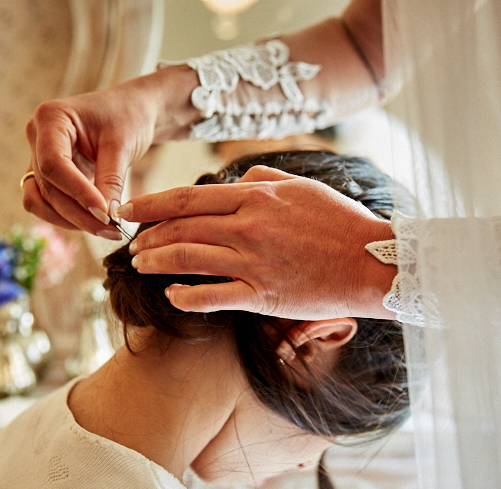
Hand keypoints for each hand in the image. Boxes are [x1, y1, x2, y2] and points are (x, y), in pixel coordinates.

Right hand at [21, 67, 198, 238]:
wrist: (131, 112)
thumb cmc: (128, 118)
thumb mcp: (123, 145)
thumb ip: (111, 180)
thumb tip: (105, 217)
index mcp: (51, 117)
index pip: (53, 163)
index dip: (77, 192)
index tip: (104, 213)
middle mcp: (37, 136)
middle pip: (47, 186)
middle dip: (79, 213)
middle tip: (112, 231)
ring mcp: (37, 156)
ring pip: (40, 200)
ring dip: (70, 220)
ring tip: (106, 230)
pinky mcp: (46, 174)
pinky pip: (46, 202)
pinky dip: (67, 217)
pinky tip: (94, 223)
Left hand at [125, 166, 396, 320]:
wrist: (372, 262)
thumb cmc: (342, 223)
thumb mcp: (303, 187)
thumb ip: (264, 179)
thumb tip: (235, 182)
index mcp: (255, 198)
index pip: (188, 198)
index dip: (150, 204)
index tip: (127, 210)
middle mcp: (248, 227)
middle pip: (181, 228)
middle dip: (148, 236)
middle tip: (131, 244)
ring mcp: (254, 263)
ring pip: (189, 259)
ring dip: (157, 262)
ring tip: (140, 266)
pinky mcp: (263, 295)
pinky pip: (214, 297)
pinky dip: (187, 297)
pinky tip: (172, 296)